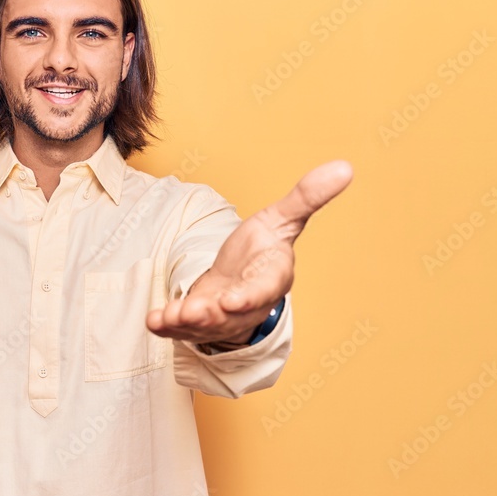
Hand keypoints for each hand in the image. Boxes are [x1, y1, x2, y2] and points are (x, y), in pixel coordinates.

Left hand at [146, 161, 352, 346]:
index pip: (262, 288)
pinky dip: (166, 326)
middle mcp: (247, 303)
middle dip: (211, 315)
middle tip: (193, 312)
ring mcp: (221, 317)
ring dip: (185, 322)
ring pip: (204, 325)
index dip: (249, 296)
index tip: (233, 300)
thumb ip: (306, 197)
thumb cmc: (262, 250)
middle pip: (230, 314)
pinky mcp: (197, 322)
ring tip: (166, 316)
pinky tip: (152, 320)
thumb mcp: (282, 219)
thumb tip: (344, 167)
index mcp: (271, 277)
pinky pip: (182, 329)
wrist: (241, 277)